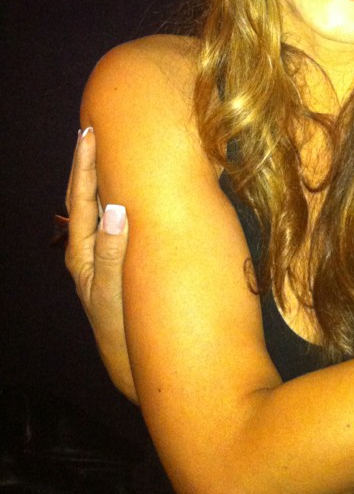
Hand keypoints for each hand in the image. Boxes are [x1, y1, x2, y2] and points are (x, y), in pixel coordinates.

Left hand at [65, 128, 137, 403]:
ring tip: (110, 148)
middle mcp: (87, 249)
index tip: (88, 131)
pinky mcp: (117, 260)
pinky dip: (118, 195)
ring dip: (102, 176)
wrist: (131, 365)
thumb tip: (116, 208)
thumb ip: (114, 252)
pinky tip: (130, 186)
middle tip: (94, 128)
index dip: (84, 163)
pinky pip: (114, 218)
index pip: (81, 197)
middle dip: (88, 162)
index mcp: (82, 252)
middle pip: (84, 195)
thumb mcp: (113, 293)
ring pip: (99, 206)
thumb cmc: (122, 330)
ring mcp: (101, 254)